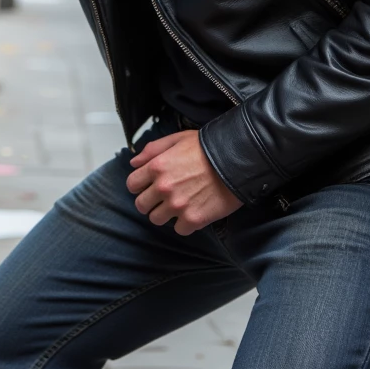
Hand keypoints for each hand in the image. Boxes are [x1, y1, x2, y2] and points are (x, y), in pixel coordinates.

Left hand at [126, 130, 242, 234]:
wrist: (237, 161)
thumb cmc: (209, 148)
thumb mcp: (178, 139)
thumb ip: (153, 150)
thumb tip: (134, 162)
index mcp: (157, 167)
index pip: (132, 184)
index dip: (139, 185)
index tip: (148, 186)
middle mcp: (163, 188)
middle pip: (141, 205)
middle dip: (150, 202)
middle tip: (163, 198)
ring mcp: (177, 205)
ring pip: (156, 219)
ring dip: (165, 214)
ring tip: (179, 205)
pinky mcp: (193, 219)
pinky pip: (179, 229)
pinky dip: (185, 223)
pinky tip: (193, 211)